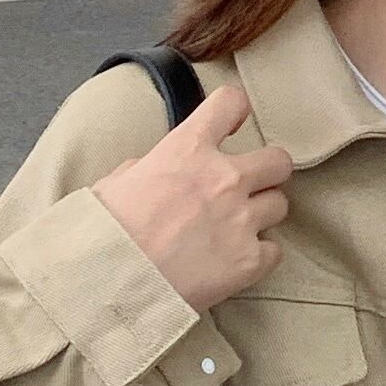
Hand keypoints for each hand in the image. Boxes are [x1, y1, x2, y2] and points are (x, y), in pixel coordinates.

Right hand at [93, 84, 291, 313]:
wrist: (112, 283)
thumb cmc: (104, 233)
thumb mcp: (115, 183)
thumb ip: (146, 168)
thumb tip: (153, 170)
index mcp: (187, 149)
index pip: (229, 103)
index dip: (234, 110)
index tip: (232, 122)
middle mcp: (224, 178)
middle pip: (278, 160)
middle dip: (267, 171)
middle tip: (249, 185)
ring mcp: (242, 220)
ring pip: (280, 205)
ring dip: (263, 214)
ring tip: (237, 228)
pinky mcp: (250, 260)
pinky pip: (274, 251)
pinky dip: (260, 255)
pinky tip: (237, 260)